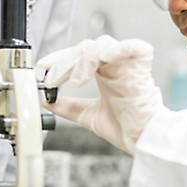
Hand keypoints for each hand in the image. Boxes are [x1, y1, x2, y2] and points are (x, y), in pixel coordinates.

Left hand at [37, 35, 164, 153]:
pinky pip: (133, 47)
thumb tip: (48, 101)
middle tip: (53, 79)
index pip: (79, 54)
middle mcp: (115, 65)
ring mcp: (128, 64)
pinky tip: (103, 59)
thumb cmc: (126, 129)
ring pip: (102, 45)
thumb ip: (69, 107)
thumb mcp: (89, 116)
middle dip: (65, 61)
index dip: (60, 57)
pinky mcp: (142, 67)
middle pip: (87, 47)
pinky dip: (117, 49)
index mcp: (105, 73)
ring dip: (84, 59)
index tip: (43, 67)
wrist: (142, 141)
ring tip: (77, 81)